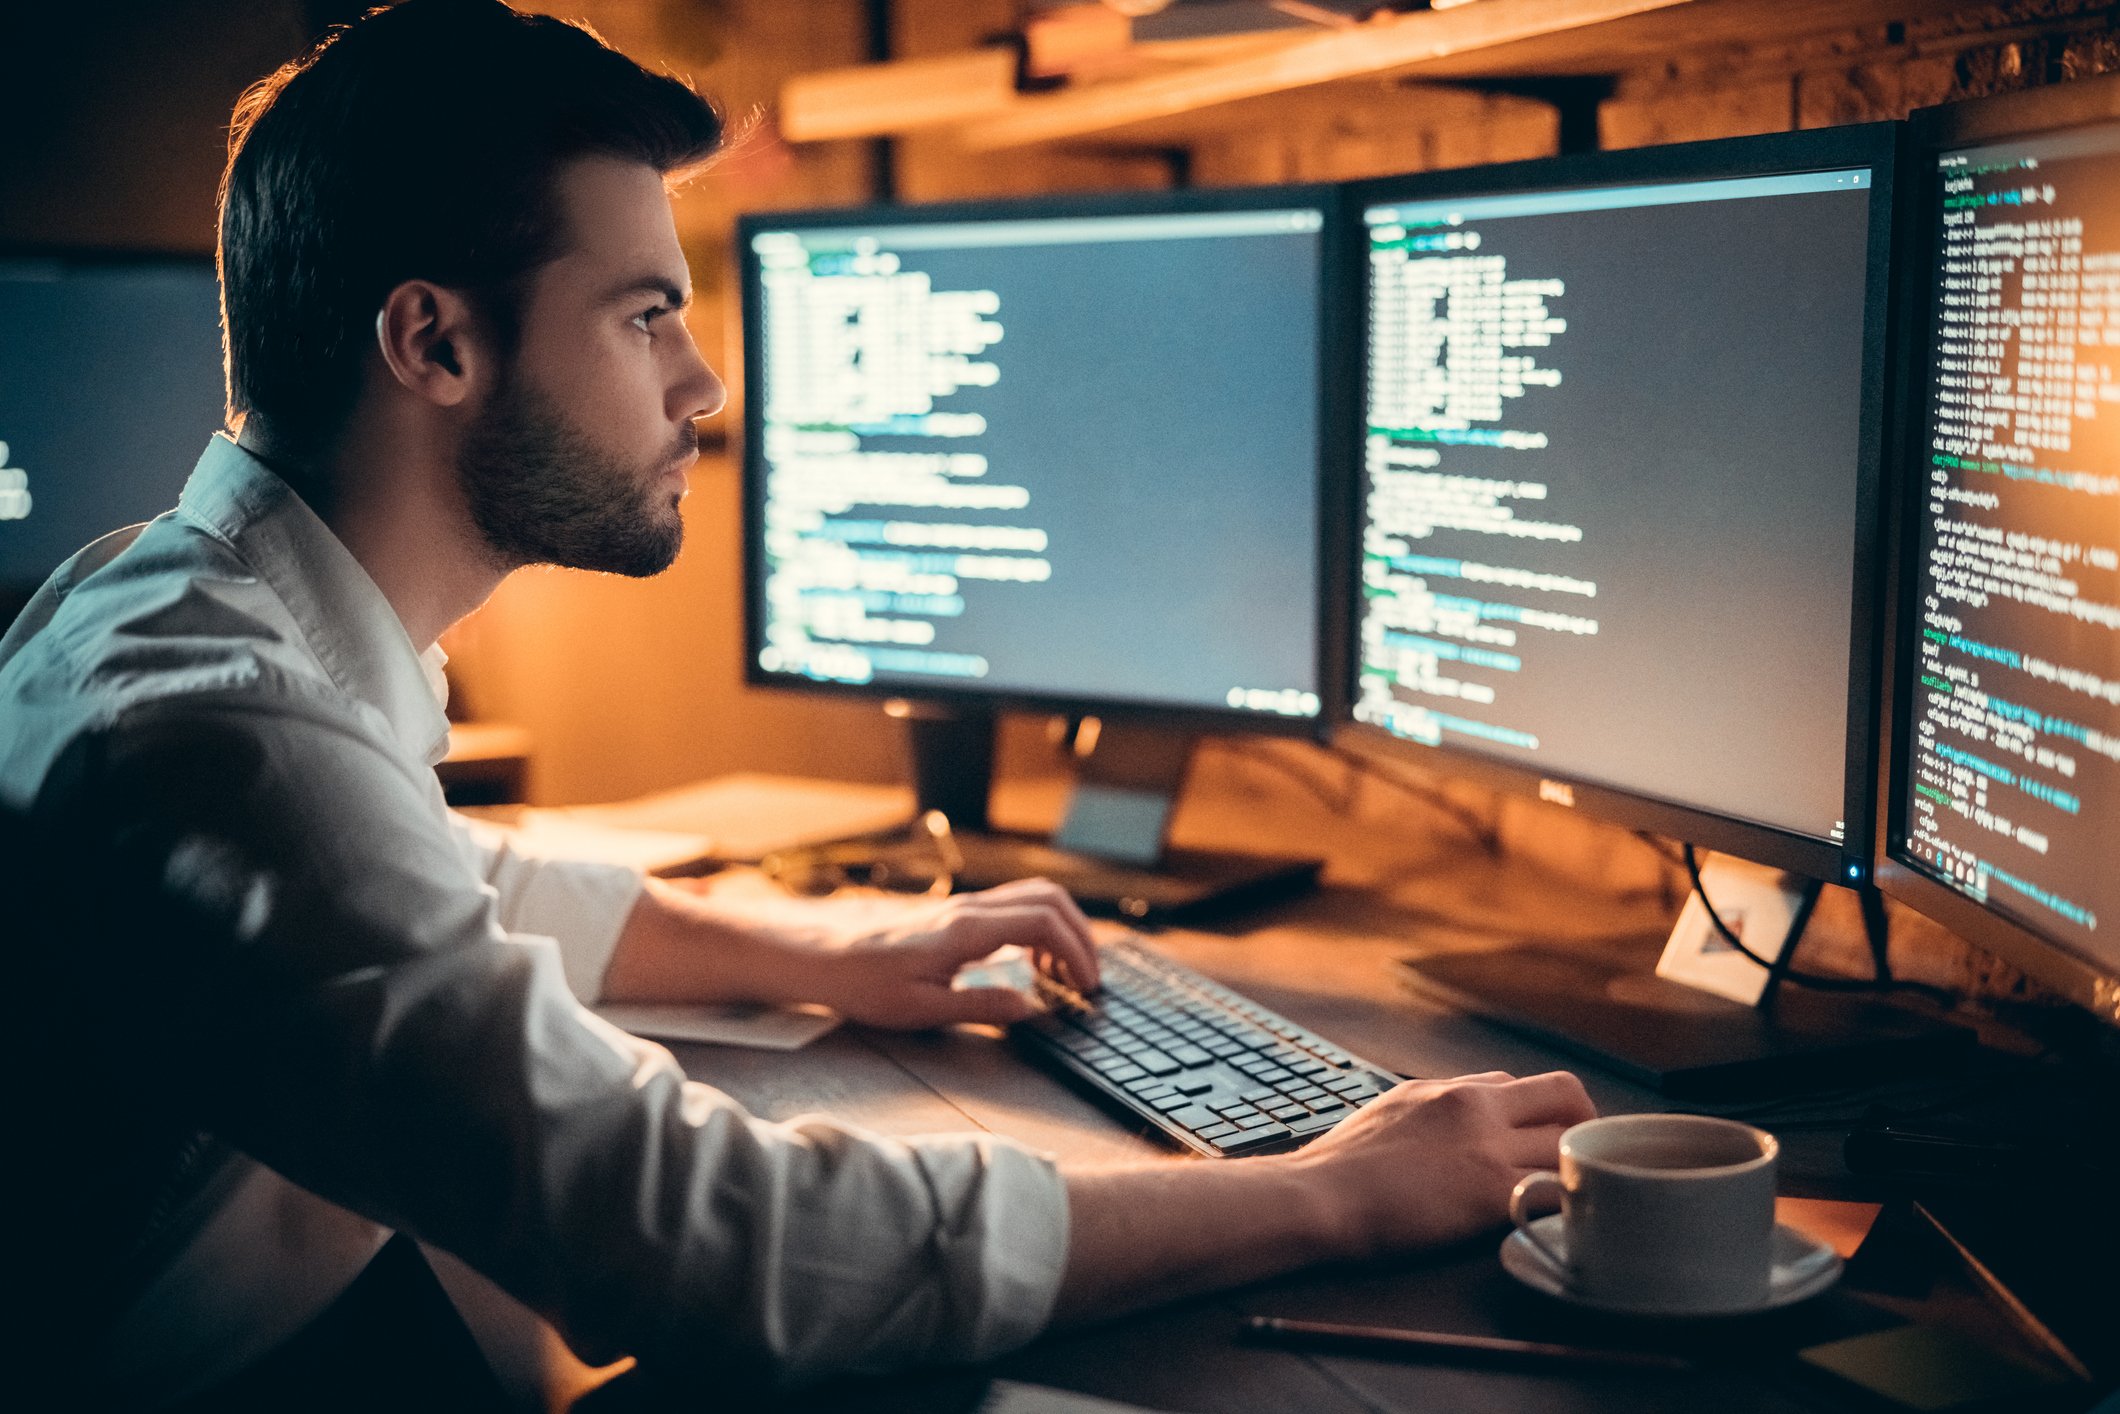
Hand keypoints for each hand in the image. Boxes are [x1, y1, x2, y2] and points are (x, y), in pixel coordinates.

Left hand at [812, 878, 1099, 1030]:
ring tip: (1063, 973)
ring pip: (1033, 897)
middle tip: (1088, 977)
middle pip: (1050, 899)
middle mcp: (970, 909)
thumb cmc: (861, 980)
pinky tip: (1030, 962)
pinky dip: (1038, 927)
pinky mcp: (955, 913)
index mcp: (967, 930)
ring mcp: (963, 906)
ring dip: (1061, 928)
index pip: (1045, 922)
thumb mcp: (922, 1009)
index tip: (1087, 985)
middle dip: (1081, 934)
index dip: (1078, 951)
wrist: (819, 952)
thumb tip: (1030, 1008)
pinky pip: (1012, 906)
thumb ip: (982, 1006)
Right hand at [1287, 1070, 1595, 1258]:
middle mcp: (1476, 1106)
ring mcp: (1487, 1148)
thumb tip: (1449, 1125)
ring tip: (1573, 1198)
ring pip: (1569, 1145)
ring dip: (1576, 1170)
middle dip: (1582, 1124)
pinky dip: (1564, 1208)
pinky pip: (1554, 1194)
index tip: (1544, 1138)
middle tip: (1582, 1160)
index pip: (1520, 1084)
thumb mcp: (1390, 1111)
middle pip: (1564, 1095)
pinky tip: (1559, 1226)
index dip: (1541, 1112)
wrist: (1318, 1195)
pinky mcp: (1490, 1194)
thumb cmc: (1340, 1165)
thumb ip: (1432, 1111)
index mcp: (1449, 1088)